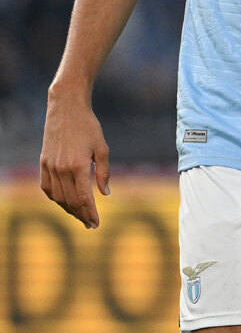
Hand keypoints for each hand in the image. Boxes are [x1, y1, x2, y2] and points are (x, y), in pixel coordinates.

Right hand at [40, 88, 109, 228]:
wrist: (66, 108)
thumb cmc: (88, 126)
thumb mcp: (101, 147)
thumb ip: (104, 172)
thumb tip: (106, 194)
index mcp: (79, 166)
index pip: (84, 198)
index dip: (90, 213)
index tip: (96, 224)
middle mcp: (62, 169)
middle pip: (71, 201)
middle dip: (81, 215)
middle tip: (90, 224)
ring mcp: (50, 166)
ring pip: (58, 197)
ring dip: (68, 208)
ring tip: (79, 214)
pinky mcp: (43, 162)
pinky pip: (46, 187)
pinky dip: (54, 197)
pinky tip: (63, 201)